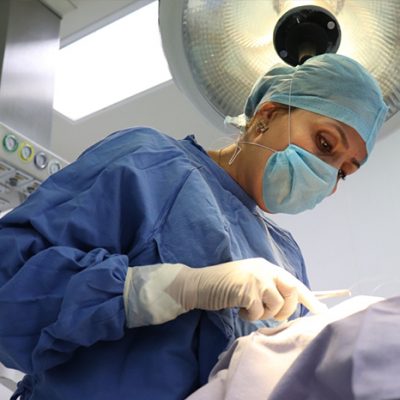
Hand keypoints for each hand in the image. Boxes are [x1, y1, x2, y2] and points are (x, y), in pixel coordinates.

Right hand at [169, 257, 326, 320]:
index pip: (293, 282)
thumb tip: (287, 306)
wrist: (199, 284)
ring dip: (264, 314)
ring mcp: (255, 278)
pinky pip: (258, 312)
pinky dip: (249, 316)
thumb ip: (267, 288)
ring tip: (249, 310)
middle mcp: (264, 269)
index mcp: (266, 267)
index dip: (309, 298)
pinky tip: (238, 310)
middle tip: (272, 315)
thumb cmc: (224, 285)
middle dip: (286, 309)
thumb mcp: (249, 282)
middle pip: (291, 291)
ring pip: (276, 304)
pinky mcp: (246, 289)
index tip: (322, 312)